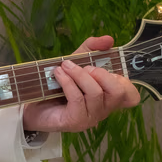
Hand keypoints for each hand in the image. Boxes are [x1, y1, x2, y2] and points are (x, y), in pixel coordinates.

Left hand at [22, 35, 139, 134]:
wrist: (31, 106)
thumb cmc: (57, 85)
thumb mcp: (76, 62)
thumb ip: (91, 49)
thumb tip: (109, 39)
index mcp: (107, 97)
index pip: (130, 96)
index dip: (125, 81)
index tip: (105, 70)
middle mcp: (103, 109)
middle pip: (118, 92)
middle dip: (102, 73)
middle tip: (84, 67)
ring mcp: (90, 118)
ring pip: (95, 93)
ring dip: (79, 74)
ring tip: (64, 66)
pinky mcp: (75, 122)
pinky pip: (77, 98)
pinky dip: (68, 82)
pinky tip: (58, 74)